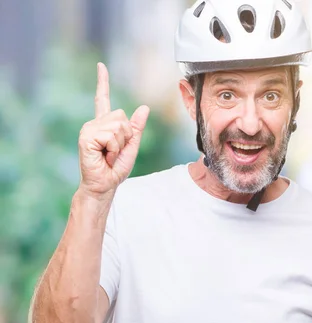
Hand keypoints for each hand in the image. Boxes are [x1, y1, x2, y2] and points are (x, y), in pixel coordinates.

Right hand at [78, 62, 149, 197]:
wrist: (105, 184)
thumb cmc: (116, 168)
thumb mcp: (132, 145)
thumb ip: (137, 128)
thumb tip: (144, 107)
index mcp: (104, 124)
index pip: (103, 99)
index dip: (103, 82)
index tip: (101, 66)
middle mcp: (94, 123)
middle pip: (122, 116)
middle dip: (127, 135)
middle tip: (115, 150)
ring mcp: (88, 129)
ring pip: (118, 126)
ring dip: (120, 144)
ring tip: (109, 154)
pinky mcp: (85, 137)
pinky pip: (111, 136)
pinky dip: (113, 148)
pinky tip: (104, 156)